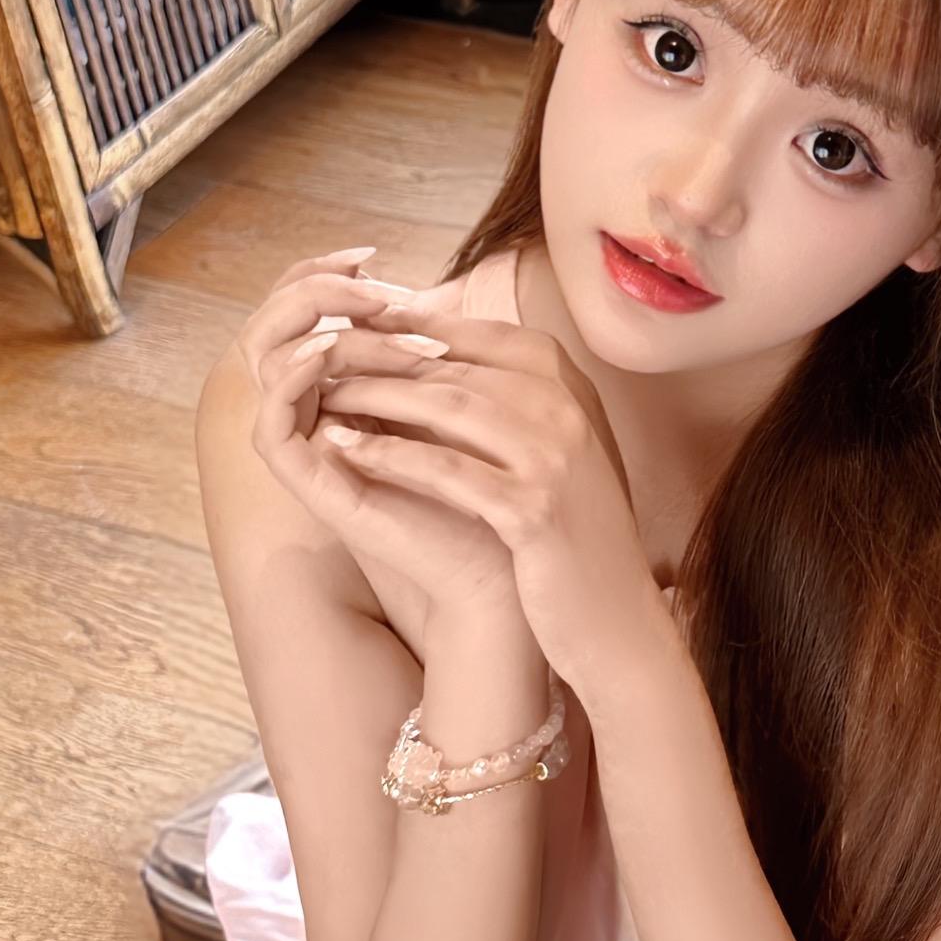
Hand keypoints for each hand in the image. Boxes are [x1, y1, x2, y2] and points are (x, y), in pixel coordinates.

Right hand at [234, 248, 522, 628]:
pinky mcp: (306, 485)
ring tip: (361, 311)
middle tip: (363, 277)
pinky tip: (327, 352)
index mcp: (349, 395)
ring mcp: (308, 452)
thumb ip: (439, 357)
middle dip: (314, 294)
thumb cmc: (490, 485)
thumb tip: (443, 292)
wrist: (499, 563)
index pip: (311, 322)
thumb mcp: (465, 404)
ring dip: (316, 332)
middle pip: (277, 334)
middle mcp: (319, 419)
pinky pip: (271, 424)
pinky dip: (291, 382)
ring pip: (271, 370)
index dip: (327, 281)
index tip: (370, 253)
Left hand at [314, 307, 659, 680]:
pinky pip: (444, 469)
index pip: (486, 334)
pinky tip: (344, 450)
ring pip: (447, 404)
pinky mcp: (531, 509)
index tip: (364, 320)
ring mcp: (554, 458)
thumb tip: (443, 353)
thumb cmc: (573, 534)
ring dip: (376, 395)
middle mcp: (568, 411)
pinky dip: (388, 454)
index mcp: (573, 390)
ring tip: (324, 394)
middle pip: (458, 365)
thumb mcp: (557, 453)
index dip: (421, 324)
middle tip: (325, 356)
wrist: (617, 620)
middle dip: (383, 358)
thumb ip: (516, 403)